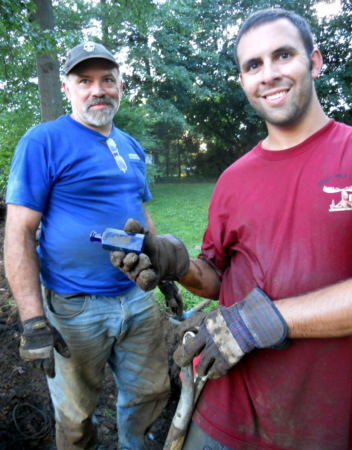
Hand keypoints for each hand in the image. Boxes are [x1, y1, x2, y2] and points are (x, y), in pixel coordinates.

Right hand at [20, 316, 70, 377]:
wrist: (35, 326)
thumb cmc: (48, 332)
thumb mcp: (58, 339)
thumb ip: (63, 348)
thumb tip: (68, 356)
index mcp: (47, 355)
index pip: (49, 369)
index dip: (51, 373)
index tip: (52, 376)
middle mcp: (38, 358)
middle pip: (41, 368)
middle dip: (45, 368)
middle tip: (47, 367)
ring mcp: (30, 356)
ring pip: (34, 366)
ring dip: (38, 365)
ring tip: (41, 363)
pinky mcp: (24, 354)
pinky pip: (28, 362)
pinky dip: (32, 362)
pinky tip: (35, 359)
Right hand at [110, 219, 189, 290]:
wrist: (166, 253)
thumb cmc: (149, 244)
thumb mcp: (143, 234)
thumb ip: (135, 228)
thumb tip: (128, 224)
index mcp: (123, 255)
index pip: (115, 258)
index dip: (116, 257)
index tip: (120, 254)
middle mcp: (127, 267)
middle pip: (124, 266)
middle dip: (129, 260)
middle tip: (136, 255)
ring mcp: (136, 276)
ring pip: (135, 273)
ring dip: (141, 265)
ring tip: (148, 260)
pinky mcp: (145, 283)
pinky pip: (143, 283)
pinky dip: (146, 276)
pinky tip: (150, 271)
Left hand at [158, 281, 182, 316]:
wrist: (162, 277)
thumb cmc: (166, 286)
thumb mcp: (168, 294)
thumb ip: (172, 301)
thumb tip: (175, 307)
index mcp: (177, 295)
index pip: (180, 304)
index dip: (180, 311)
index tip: (180, 317)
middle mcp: (176, 294)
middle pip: (178, 303)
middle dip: (177, 309)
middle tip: (177, 316)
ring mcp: (172, 292)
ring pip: (174, 301)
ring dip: (173, 307)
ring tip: (173, 312)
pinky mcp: (168, 291)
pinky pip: (170, 298)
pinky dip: (169, 303)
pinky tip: (167, 305)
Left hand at [173, 288, 287, 378]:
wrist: (250, 322)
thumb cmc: (235, 316)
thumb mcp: (216, 313)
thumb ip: (206, 321)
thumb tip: (197, 330)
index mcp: (202, 322)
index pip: (183, 329)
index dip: (181, 334)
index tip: (182, 336)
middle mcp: (205, 337)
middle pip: (185, 352)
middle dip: (181, 358)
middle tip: (181, 362)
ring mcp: (214, 350)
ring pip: (200, 367)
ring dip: (200, 370)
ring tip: (202, 370)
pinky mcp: (225, 361)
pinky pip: (214, 373)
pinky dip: (213, 374)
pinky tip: (213, 373)